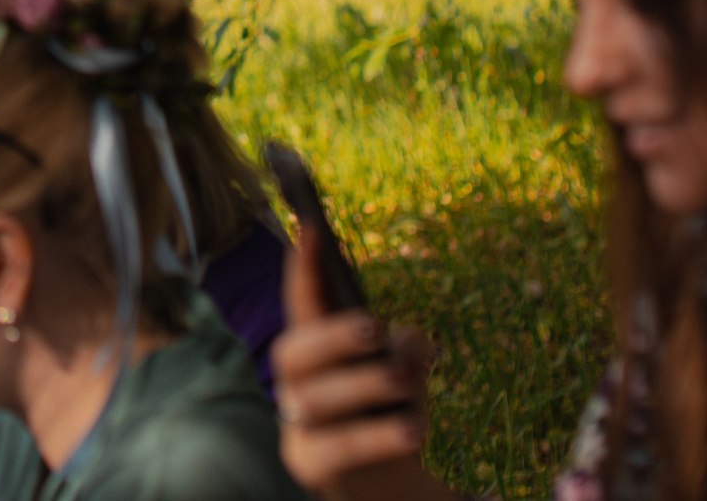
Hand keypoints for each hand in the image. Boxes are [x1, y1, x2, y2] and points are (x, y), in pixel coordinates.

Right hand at [270, 238, 439, 500]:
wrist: (386, 486)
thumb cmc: (389, 412)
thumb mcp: (402, 371)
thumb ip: (405, 348)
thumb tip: (407, 342)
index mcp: (312, 351)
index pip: (301, 305)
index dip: (303, 269)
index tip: (310, 230)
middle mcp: (294, 384)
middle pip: (292, 352)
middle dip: (331, 335)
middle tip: (374, 327)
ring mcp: (298, 426)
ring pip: (317, 398)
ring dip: (366, 384)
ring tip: (408, 384)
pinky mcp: (311, 465)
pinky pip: (340, 446)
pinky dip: (380, 435)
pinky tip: (414, 429)